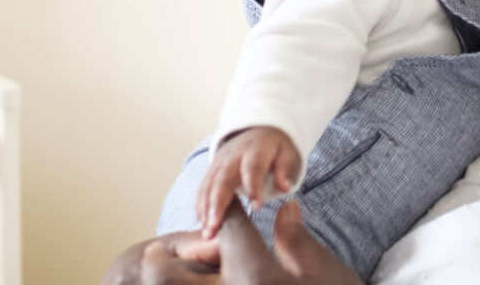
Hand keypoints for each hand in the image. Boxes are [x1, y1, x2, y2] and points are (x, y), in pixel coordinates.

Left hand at [122, 200, 362, 284]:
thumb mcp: (323, 270)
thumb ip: (295, 239)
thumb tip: (285, 210)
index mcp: (254, 276)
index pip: (229, 230)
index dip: (228, 209)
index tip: (228, 203)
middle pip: (166, 276)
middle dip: (159, 262)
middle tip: (156, 252)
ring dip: (167, 283)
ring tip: (164, 273)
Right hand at [197, 127, 301, 237]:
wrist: (255, 132)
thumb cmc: (273, 147)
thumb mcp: (286, 152)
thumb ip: (285, 169)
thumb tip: (285, 187)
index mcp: (254, 151)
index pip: (252, 169)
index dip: (253, 188)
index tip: (256, 207)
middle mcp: (232, 158)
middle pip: (222, 180)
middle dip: (216, 204)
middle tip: (215, 226)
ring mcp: (218, 165)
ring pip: (208, 187)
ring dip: (205, 210)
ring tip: (207, 232)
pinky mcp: (211, 172)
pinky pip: (202, 190)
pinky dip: (200, 207)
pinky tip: (202, 225)